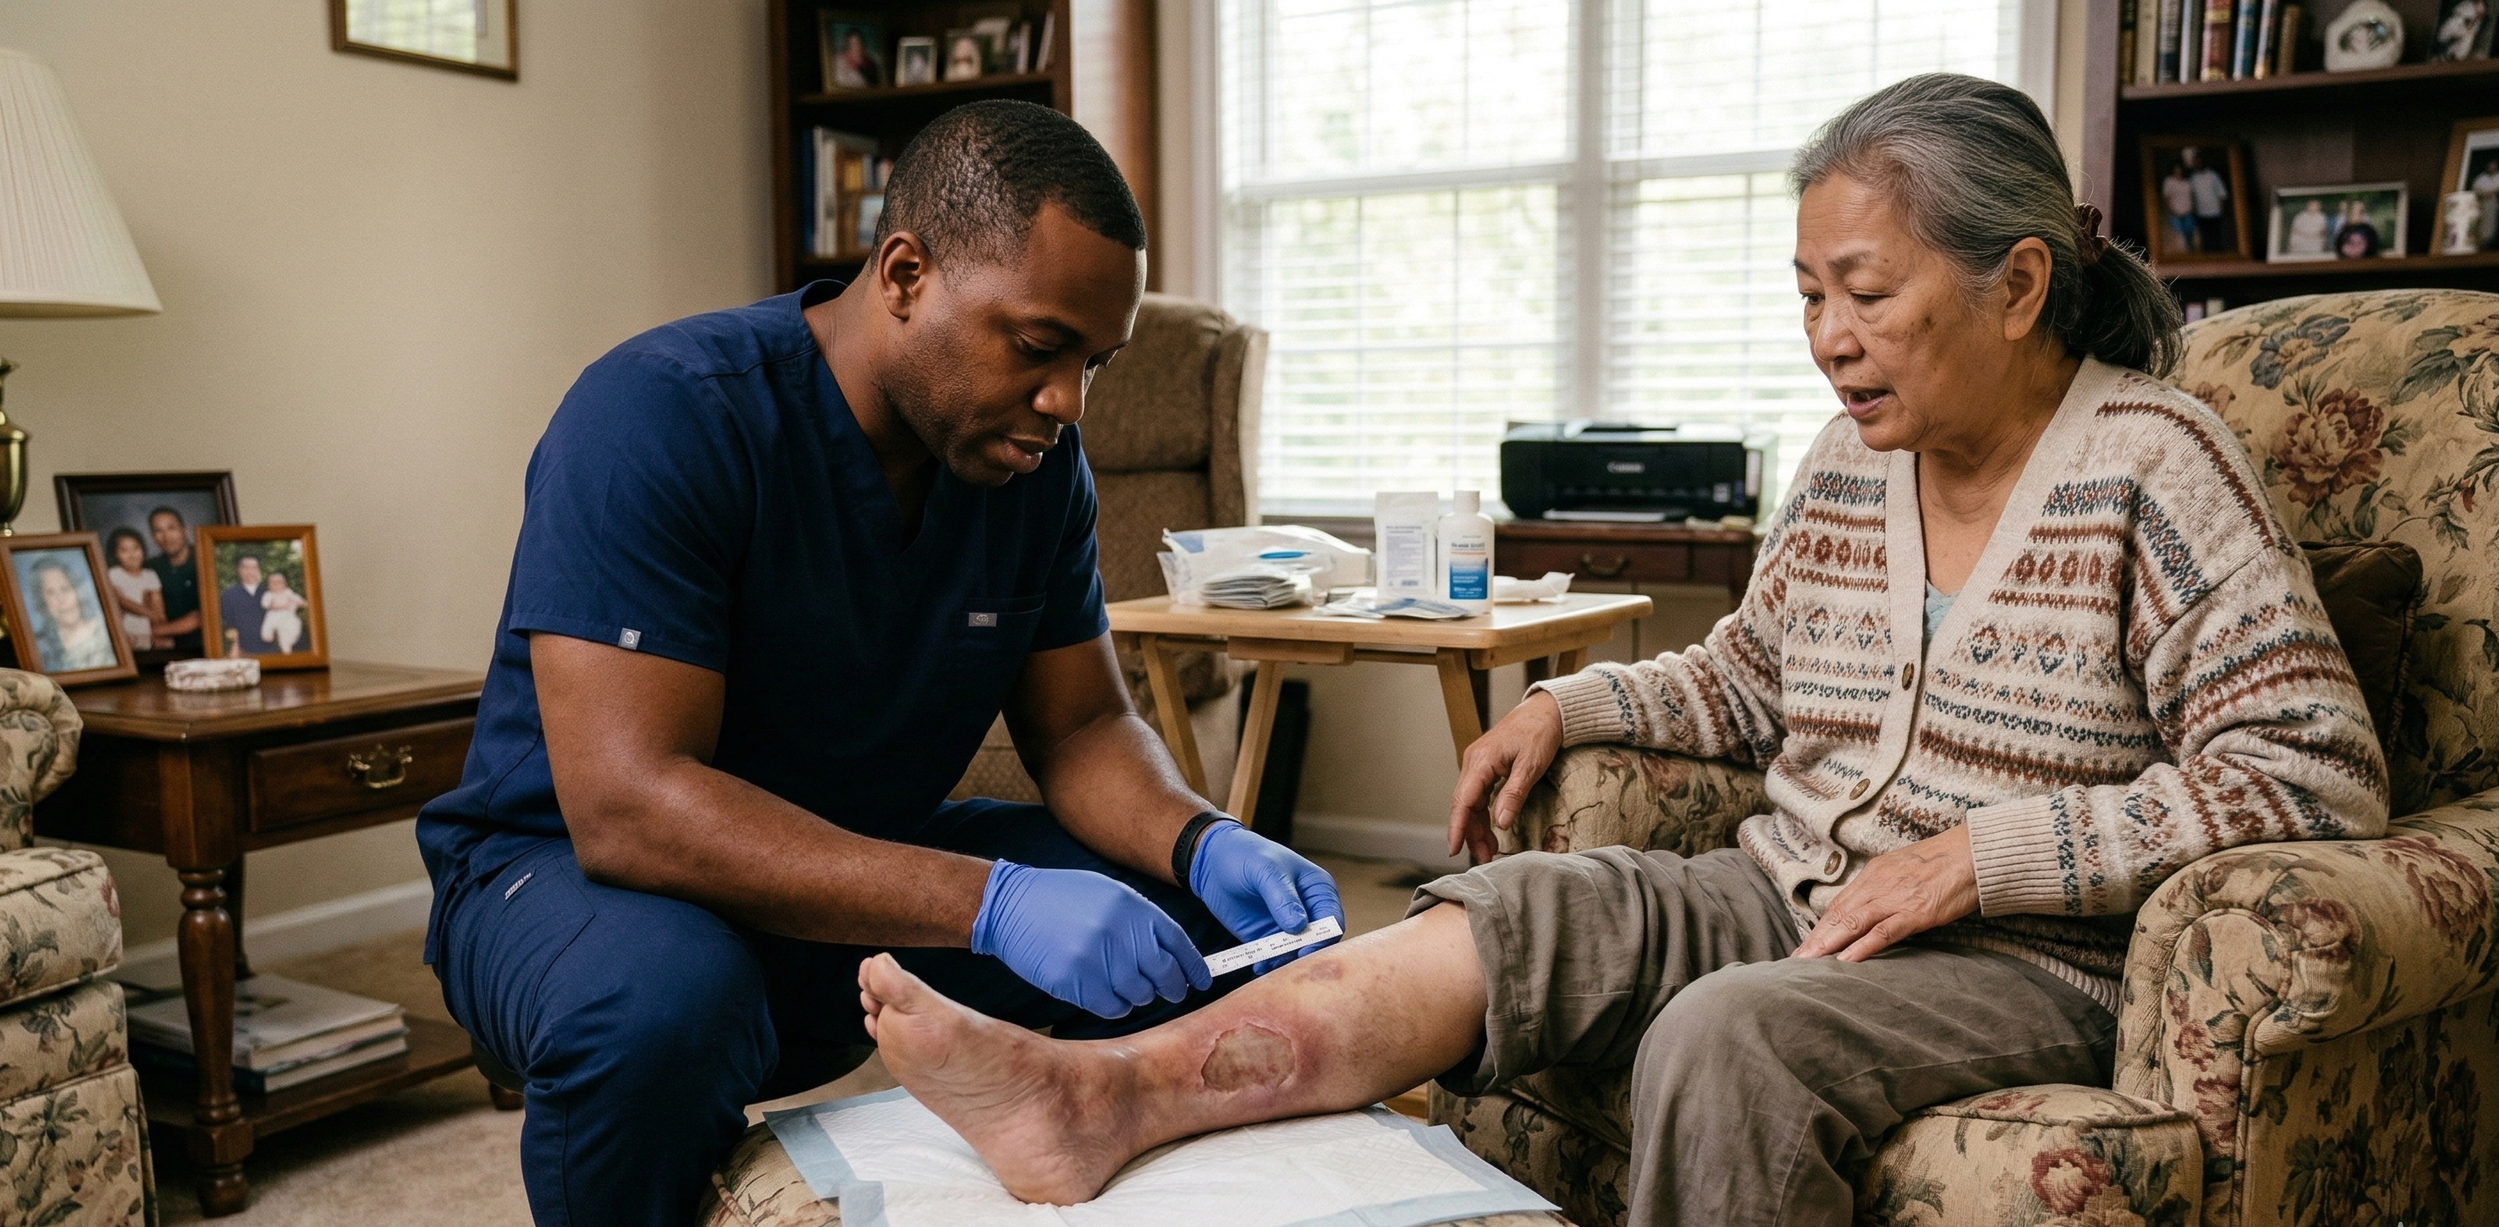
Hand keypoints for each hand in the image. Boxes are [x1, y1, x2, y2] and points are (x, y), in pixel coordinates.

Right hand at [970, 861, 1210, 1017]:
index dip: (1193, 968)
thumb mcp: (1108, 895)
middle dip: (1170, 988)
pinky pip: (1111, 1007)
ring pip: (1139, 995)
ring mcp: (1098, 958)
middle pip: (1164, 975)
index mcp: (1133, 908)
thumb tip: (1169, 952)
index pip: (1178, 945)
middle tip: (1168, 992)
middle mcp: (1121, 933)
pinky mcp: (1075, 981)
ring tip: (1122, 985)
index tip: (1199, 981)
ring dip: (1137, 996)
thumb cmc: (1060, 899)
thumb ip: (1139, 921)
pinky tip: (1103, 993)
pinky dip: (1113, 1006)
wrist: (1009, 905)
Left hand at [1189, 821, 1344, 972]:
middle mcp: (1309, 910)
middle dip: (1304, 956)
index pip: (1332, 920)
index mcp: (1318, 889)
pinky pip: (1275, 958)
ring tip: (1267, 965)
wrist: (1213, 861)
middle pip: (1318, 942)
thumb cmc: (1246, 855)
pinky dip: (1269, 965)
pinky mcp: (1268, 938)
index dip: (1323, 938)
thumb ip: (1282, 897)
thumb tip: (1299, 926)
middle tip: (1285, 965)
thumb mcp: (1265, 870)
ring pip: (1296, 954)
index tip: (1304, 951)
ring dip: (1285, 964)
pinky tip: (1258, 966)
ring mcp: (1288, 926)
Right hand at [1447, 691, 1563, 862]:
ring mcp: (1478, 765)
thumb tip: (1501, 823)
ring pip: (1471, 803)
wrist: (1546, 710)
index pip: (1463, 800)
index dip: (1457, 827)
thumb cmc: (1540, 732)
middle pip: (1464, 805)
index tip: (1453, 849)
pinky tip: (1492, 829)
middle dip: (1471, 834)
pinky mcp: (1486, 767)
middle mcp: (1474, 763)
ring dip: (1478, 827)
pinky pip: (1479, 796)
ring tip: (1490, 850)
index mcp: (1481, 761)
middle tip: (1485, 858)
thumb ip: (1514, 794)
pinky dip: (1484, 814)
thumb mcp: (1531, 765)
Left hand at [1791, 826, 1978, 961]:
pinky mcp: (1915, 912)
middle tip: (1796, 959)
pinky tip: (1845, 961)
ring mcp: (1895, 898)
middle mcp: (1878, 885)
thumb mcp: (1905, 869)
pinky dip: (1862, 947)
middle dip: (1815, 939)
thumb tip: (1870, 905)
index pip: (1840, 904)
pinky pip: (1883, 932)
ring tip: (1810, 962)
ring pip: (1852, 922)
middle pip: (1839, 914)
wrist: (1973, 853)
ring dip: (1828, 944)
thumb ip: (1885, 886)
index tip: (1806, 944)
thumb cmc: (1943, 863)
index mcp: (1875, 874)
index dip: (1821, 926)